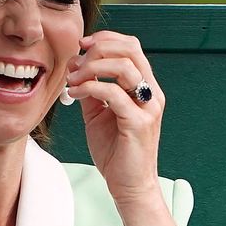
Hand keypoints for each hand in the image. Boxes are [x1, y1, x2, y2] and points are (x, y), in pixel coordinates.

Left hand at [68, 30, 185, 225]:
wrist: (129, 186)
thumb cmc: (116, 151)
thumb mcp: (99, 114)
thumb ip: (92, 90)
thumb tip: (75, 68)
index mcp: (145, 87)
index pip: (131, 47)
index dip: (106, 39)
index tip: (81, 45)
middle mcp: (152, 93)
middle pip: (130, 50)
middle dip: (98, 48)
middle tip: (76, 59)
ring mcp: (148, 107)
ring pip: (123, 68)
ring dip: (91, 68)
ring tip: (72, 79)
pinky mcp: (139, 123)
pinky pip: (113, 94)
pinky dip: (90, 88)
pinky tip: (75, 94)